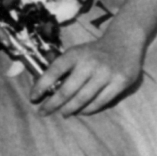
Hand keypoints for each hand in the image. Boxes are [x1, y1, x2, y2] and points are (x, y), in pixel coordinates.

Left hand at [30, 25, 145, 116]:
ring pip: (83, 99)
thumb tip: (42, 86)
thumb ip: (63, 67)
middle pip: (67, 90)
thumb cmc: (94, 51)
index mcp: (76, 54)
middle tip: (43, 112)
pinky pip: (100, 102)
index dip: (41, 85)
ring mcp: (105, 74)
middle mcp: (90, 63)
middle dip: (53, 104)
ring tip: (62, 113)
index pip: (54, 70)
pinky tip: (81, 111)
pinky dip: (88, 110)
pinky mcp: (119, 83)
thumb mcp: (77, 52)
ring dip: (69, 109)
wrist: (124, 42)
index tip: (32, 97)